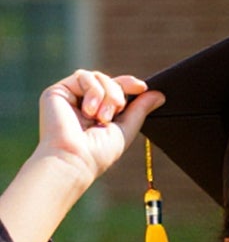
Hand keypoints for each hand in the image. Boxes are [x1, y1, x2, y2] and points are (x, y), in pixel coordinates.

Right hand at [1, 73, 163, 241]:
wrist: (73, 166)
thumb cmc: (95, 160)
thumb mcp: (124, 133)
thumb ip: (138, 112)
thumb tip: (158, 93)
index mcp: (98, 113)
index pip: (118, 90)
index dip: (131, 85)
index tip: (146, 88)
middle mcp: (83, 104)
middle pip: (110, 80)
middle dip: (120, 91)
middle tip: (116, 112)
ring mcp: (68, 97)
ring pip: (97, 76)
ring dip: (107, 94)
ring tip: (102, 116)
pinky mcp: (55, 92)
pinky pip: (82, 75)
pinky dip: (93, 90)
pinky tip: (92, 110)